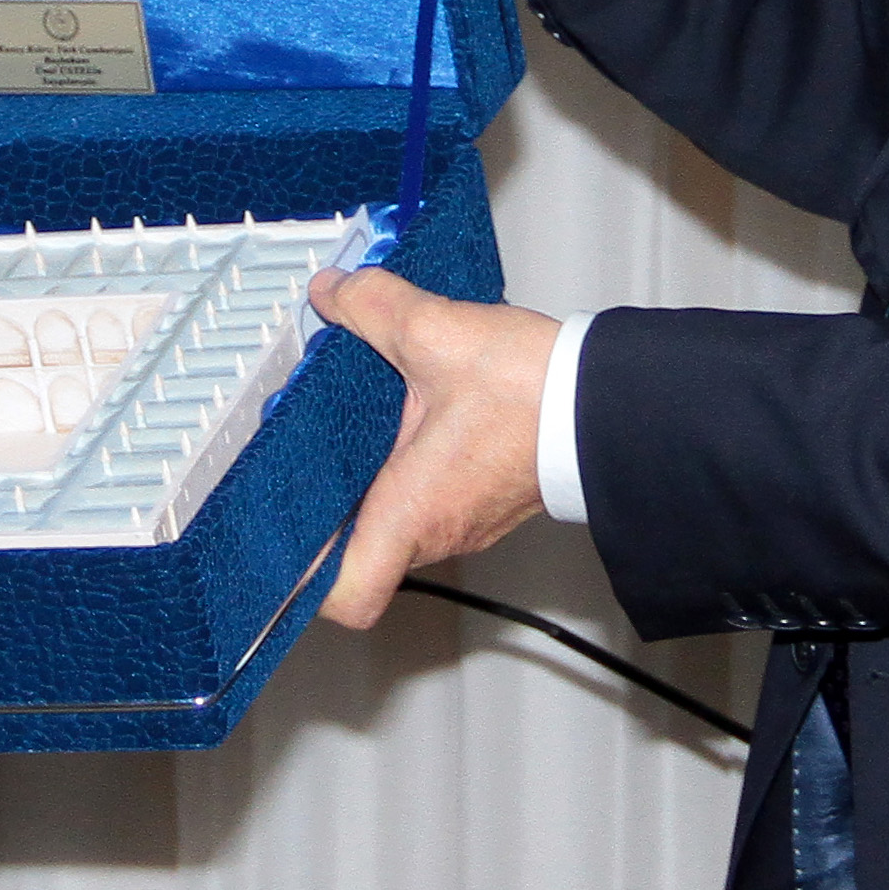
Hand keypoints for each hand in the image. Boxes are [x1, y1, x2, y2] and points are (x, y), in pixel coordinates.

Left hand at [309, 264, 560, 627]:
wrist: (610, 399)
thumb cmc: (535, 391)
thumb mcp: (435, 333)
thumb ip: (371, 307)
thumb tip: (336, 292)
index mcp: (412, 512)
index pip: (348, 598)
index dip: (303, 585)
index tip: (278, 545)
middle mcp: (437, 531)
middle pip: (358, 554)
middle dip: (324, 510)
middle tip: (296, 462)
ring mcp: (464, 521)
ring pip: (395, 523)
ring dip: (369, 481)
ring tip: (343, 427)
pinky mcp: (483, 500)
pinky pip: (428, 501)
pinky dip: (405, 470)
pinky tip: (398, 417)